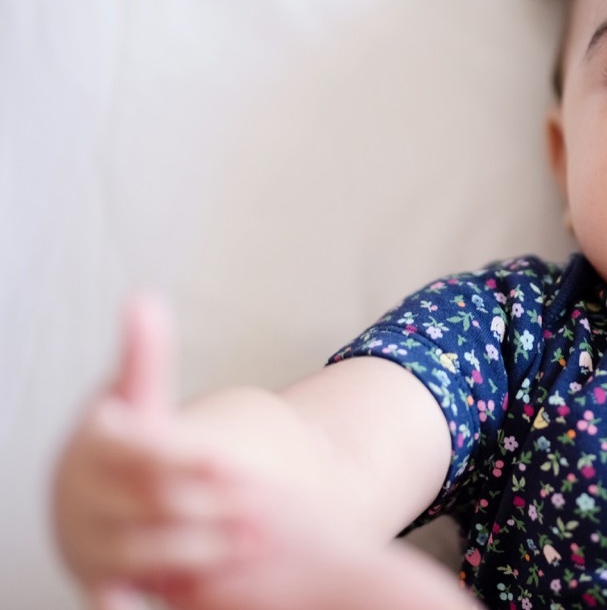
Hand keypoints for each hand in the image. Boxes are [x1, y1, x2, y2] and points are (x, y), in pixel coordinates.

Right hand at [53, 295, 260, 604]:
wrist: (94, 500)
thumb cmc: (123, 440)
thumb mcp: (134, 394)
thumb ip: (144, 355)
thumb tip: (143, 298)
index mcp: (88, 447)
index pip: (133, 451)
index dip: (181, 458)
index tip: (228, 461)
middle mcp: (76, 498)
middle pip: (142, 504)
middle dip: (202, 505)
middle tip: (259, 507)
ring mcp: (83, 542)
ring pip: (138, 552)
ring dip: (195, 551)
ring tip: (253, 543)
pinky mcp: (96, 580)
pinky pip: (113, 597)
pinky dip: (136, 604)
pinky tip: (178, 602)